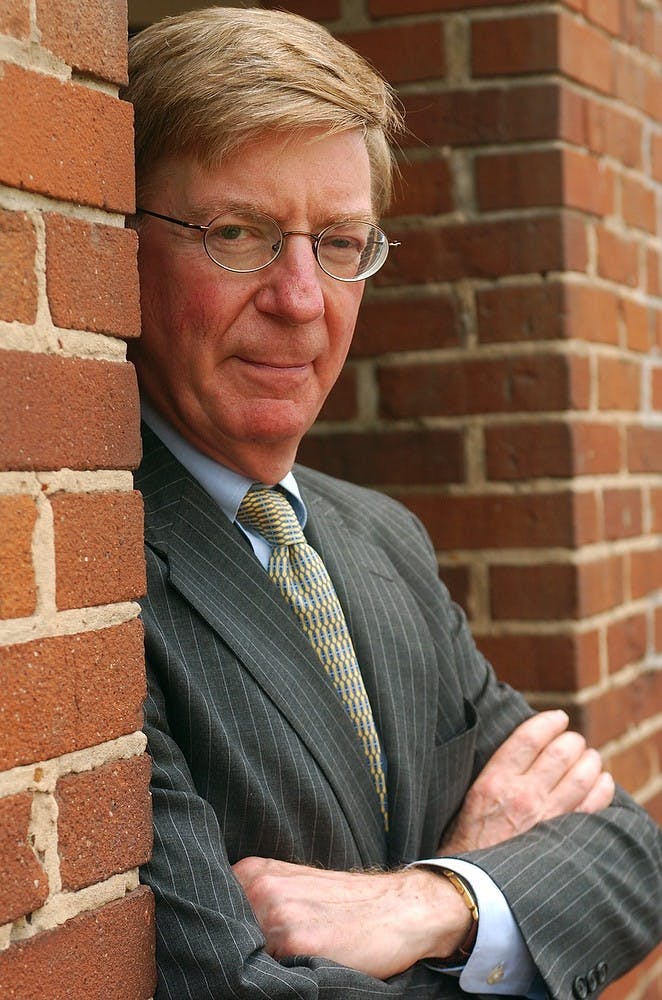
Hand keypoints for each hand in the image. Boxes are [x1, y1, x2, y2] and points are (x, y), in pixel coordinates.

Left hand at [232, 857, 470, 978]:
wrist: (398, 908)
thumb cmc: (347, 904)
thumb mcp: (295, 887)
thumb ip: (258, 902)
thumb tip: (221, 939)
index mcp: (255, 871)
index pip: (214, 913)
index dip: (221, 937)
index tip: (232, 950)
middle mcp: (259, 887)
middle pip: (222, 937)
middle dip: (234, 954)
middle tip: (262, 962)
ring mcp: (275, 913)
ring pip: (240, 957)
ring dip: (252, 968)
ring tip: (289, 963)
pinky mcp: (296, 941)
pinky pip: (266, 974)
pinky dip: (275, 980)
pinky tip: (297, 971)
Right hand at [440, 710, 614, 853]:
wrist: (471, 889)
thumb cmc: (467, 842)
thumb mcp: (471, 798)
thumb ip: (495, 772)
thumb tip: (522, 748)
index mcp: (494, 781)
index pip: (529, 737)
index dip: (548, 722)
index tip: (558, 718)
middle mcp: (522, 795)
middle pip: (561, 751)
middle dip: (572, 740)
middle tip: (573, 740)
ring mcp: (546, 818)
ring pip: (581, 775)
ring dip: (590, 760)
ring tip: (588, 757)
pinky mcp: (562, 838)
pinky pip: (594, 805)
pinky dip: (603, 787)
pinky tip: (602, 781)